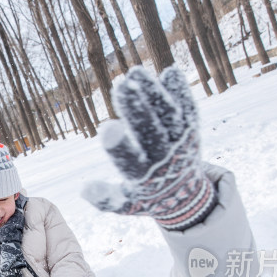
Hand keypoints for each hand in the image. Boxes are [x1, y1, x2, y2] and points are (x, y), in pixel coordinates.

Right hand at [83, 66, 215, 229]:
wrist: (186, 196)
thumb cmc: (146, 196)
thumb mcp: (124, 204)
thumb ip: (104, 197)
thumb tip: (84, 189)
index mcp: (144, 178)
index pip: (130, 162)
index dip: (119, 146)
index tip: (108, 128)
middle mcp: (166, 160)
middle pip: (151, 132)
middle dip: (137, 109)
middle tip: (121, 86)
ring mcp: (182, 143)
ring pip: (169, 115)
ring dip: (154, 93)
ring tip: (135, 72)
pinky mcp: (192, 131)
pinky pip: (187, 109)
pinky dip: (180, 92)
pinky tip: (169, 72)